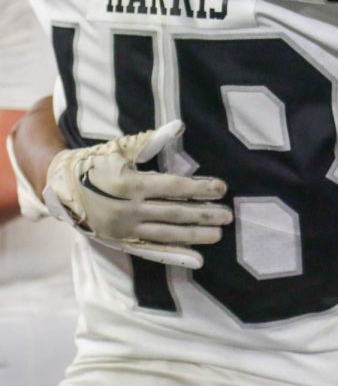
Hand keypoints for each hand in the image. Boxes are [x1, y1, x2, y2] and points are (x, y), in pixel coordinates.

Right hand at [43, 120, 231, 269]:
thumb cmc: (94, 163)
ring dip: (194, 235)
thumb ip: (151, 141)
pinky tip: (195, 258)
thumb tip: (179, 126)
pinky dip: (174, 255)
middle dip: (203, 214)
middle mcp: (127, 210)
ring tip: (217, 234)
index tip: (221, 188)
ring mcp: (124, 230)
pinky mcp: (121, 242)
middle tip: (228, 215)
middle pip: (173, 214)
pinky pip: (152, 251)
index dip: (198, 189)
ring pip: (166, 235)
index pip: (172, 188)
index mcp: (129, 185)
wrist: (60, 188)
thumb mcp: (120, 149)